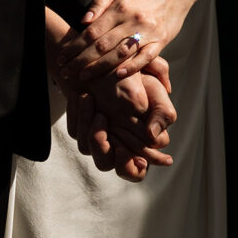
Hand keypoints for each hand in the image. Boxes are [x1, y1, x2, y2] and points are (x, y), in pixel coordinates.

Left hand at [57, 0, 192, 83]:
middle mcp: (133, 21)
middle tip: (66, 72)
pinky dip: (132, 67)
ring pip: (121, 53)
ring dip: (100, 68)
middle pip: (103, 45)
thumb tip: (83, 21)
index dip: (75, 46)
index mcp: (120, 7)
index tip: (63, 57)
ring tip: (84, 78)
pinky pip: (146, 57)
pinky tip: (118, 74)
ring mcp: (148, 32)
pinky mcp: (161, 41)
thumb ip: (99, 2)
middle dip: (81, 61)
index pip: (92, 31)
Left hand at [66, 68, 176, 182]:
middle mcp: (117, 147)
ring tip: (88, 98)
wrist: (118, 66)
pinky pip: (74, 131)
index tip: (123, 150)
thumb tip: (152, 135)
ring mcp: (98, 139)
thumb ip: (162, 115)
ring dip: (86, 123)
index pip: (136, 171)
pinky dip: (76, 113)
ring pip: (85, 148)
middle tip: (102, 118)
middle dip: (100, 146)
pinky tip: (81, 95)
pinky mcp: (82, 128)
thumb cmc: (142, 83)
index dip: (130, 167)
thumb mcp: (157, 95)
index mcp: (140, 146)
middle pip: (104, 164)